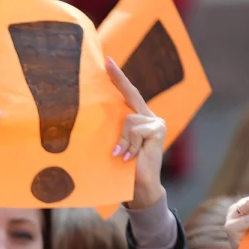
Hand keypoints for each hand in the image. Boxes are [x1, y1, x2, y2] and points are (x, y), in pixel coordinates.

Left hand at [106, 58, 166, 209]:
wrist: (139, 187)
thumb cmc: (123, 167)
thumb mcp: (115, 144)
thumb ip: (113, 130)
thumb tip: (90, 116)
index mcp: (137, 118)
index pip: (128, 94)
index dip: (118, 78)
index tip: (108, 61)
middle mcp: (148, 116)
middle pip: (131, 95)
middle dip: (118, 79)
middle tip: (106, 63)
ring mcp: (155, 123)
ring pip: (128, 120)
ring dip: (122, 140)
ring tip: (122, 156)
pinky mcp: (157, 130)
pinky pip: (135, 130)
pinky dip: (128, 144)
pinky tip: (128, 157)